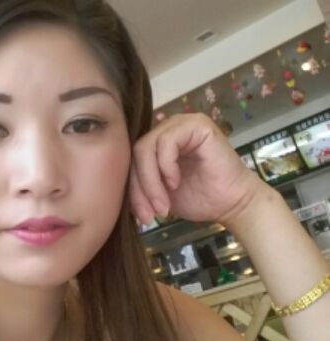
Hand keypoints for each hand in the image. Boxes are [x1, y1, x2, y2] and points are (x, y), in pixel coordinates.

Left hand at [129, 114, 264, 225]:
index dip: (132, 189)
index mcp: (156, 142)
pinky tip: (176, 182)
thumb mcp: (157, 194)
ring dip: (151, 181)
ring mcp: (182, 124)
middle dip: (140, 187)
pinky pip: (166, 142)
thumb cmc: (198, 198)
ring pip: (146, 147)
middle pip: (135, 153)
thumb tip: (110, 190)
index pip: (130, 159)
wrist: (231, 205)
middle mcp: (167, 129)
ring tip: (163, 203)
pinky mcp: (197, 125)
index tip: (141, 216)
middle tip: (150, 213)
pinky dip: (166, 166)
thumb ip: (138, 185)